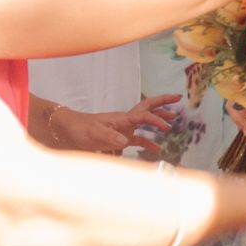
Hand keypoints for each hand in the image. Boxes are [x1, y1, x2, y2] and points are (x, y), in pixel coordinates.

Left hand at [51, 93, 180, 154]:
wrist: (67, 130)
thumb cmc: (80, 129)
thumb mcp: (95, 134)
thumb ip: (110, 137)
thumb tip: (125, 140)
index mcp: (122, 118)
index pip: (144, 116)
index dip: (156, 121)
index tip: (166, 127)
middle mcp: (126, 120)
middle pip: (148, 107)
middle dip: (163, 102)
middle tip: (178, 97)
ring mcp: (123, 128)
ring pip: (145, 120)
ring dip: (159, 118)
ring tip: (173, 119)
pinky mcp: (119, 137)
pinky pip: (138, 138)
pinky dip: (148, 141)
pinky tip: (156, 147)